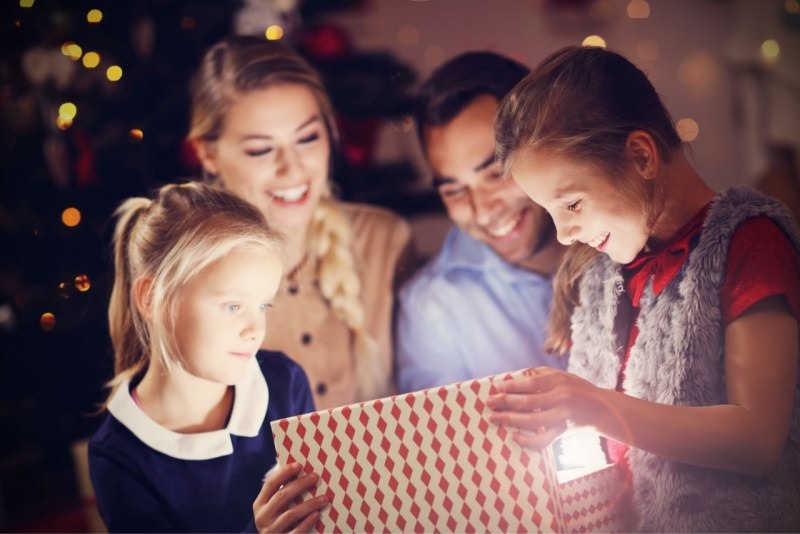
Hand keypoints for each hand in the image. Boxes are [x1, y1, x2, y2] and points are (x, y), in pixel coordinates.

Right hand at [253, 463, 327, 532]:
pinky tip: (317, 515)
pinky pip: (296, 532)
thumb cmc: (276, 519)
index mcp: (260, 503)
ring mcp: (271, 530)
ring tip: (324, 498)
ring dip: (309, 504)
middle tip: (315, 477)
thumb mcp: (272, 506)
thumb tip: (300, 469)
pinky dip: (307, 522)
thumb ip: (281, 491)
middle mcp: (263, 517)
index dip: (284, 473)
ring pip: (291, 514)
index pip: (270, 483)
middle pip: (282, 496)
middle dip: (299, 485)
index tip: (299, 465)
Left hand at [486, 367, 602, 449]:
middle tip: (488, 403)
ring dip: (509, 420)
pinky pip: (542, 440)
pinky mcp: (562, 432)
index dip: (512, 386)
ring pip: (531, 421)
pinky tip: (513, 437)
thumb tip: (514, 378)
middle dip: (504, 402)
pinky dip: (527, 441)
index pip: (530, 383)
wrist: (602, 409)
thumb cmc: (577, 389)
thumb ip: (540, 375)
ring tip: (493, 418)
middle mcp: (560, 398)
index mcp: (559, 381)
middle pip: (527, 402)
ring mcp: (562, 417)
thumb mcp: (562, 376)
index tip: (497, 387)